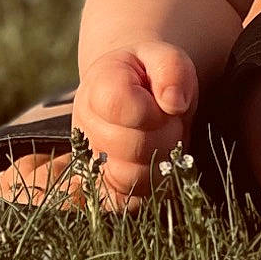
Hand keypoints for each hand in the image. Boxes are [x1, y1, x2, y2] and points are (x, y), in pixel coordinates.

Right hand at [70, 41, 198, 209]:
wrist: (134, 92)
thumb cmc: (151, 75)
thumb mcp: (165, 57)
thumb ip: (171, 69)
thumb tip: (174, 103)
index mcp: (98, 87)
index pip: (120, 106)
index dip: (153, 110)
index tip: (165, 102)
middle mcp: (86, 125)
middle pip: (130, 146)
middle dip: (166, 135)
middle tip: (171, 122)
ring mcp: (89, 159)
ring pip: (129, 179)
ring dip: (161, 163)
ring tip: (164, 143)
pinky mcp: (100, 187)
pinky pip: (123, 202)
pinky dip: (148, 189)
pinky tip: (157, 166)